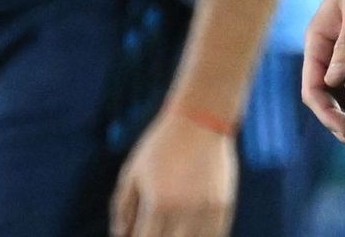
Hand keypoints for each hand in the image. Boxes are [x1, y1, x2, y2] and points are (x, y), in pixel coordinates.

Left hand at [109, 109, 235, 236]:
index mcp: (159, 205)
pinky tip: (190, 231)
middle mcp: (185, 211)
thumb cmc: (160, 146)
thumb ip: (122, 208)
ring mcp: (207, 210)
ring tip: (173, 228)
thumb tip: (121, 236)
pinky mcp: (223, 206)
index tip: (137, 235)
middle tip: (155, 229)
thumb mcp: (132, 173)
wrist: (200, 120)